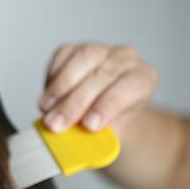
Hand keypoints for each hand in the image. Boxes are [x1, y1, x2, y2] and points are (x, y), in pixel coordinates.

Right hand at [39, 42, 157, 133]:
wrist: (99, 113)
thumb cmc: (108, 124)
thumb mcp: (110, 135)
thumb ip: (97, 135)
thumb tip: (74, 139)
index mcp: (143, 79)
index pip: (129, 88)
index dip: (108, 106)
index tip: (88, 125)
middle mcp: (125, 59)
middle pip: (103, 75)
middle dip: (75, 103)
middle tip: (56, 124)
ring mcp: (100, 50)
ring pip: (83, 59)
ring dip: (61, 88)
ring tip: (46, 109)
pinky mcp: (75, 49)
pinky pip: (63, 55)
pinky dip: (52, 77)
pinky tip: (47, 97)